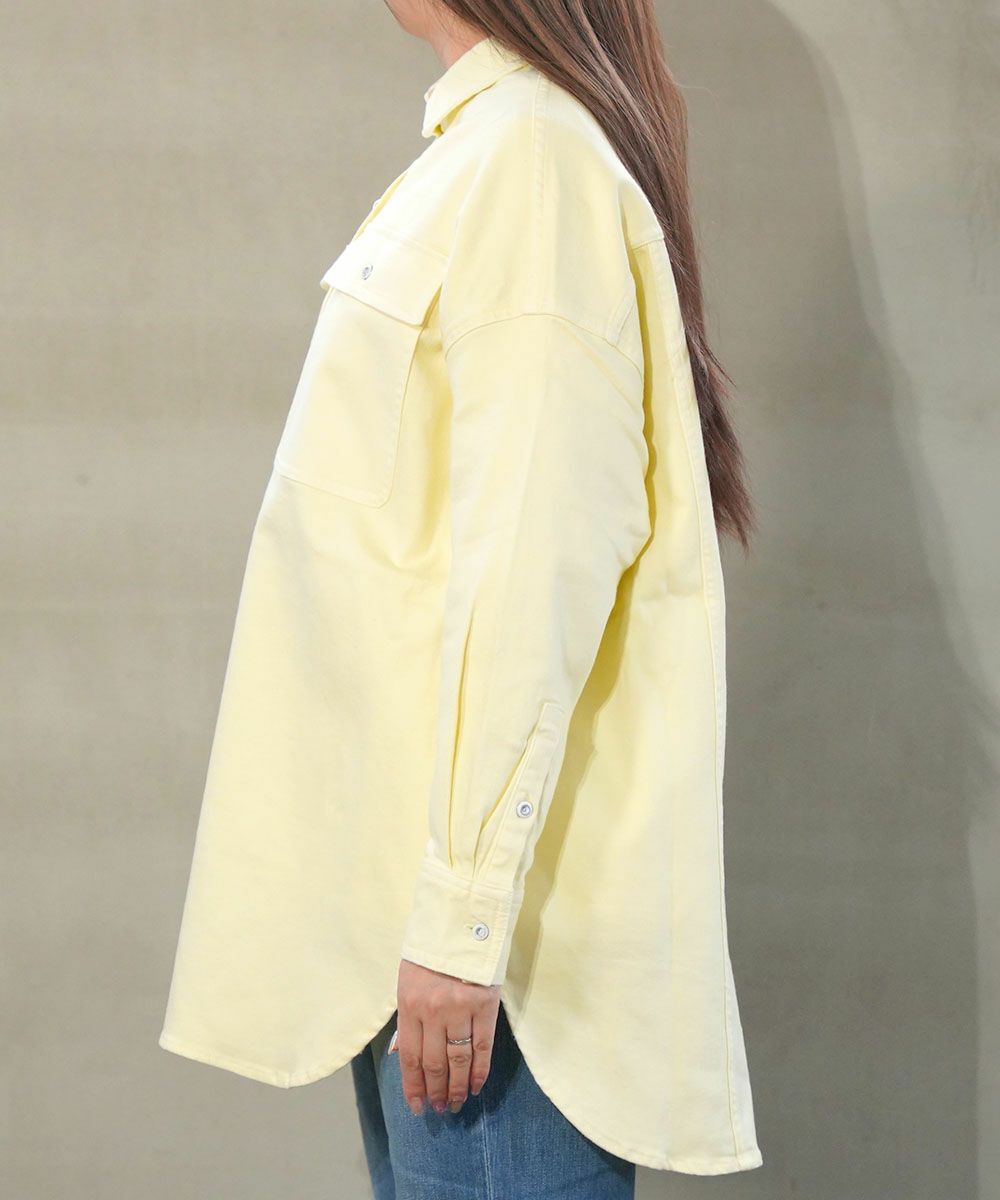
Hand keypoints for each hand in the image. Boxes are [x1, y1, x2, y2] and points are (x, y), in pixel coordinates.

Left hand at [391, 958, 499, 1114]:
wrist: (461, 922)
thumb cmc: (430, 954)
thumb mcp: (407, 982)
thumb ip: (407, 1020)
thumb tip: (403, 1056)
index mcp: (409, 1005)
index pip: (410, 1056)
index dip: (413, 1086)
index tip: (417, 1107)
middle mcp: (433, 1011)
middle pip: (434, 1063)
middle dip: (436, 1091)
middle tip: (440, 1110)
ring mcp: (460, 1010)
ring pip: (458, 1060)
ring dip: (457, 1087)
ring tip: (457, 1104)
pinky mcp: (485, 1006)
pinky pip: (483, 1047)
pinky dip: (480, 1070)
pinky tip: (477, 1086)